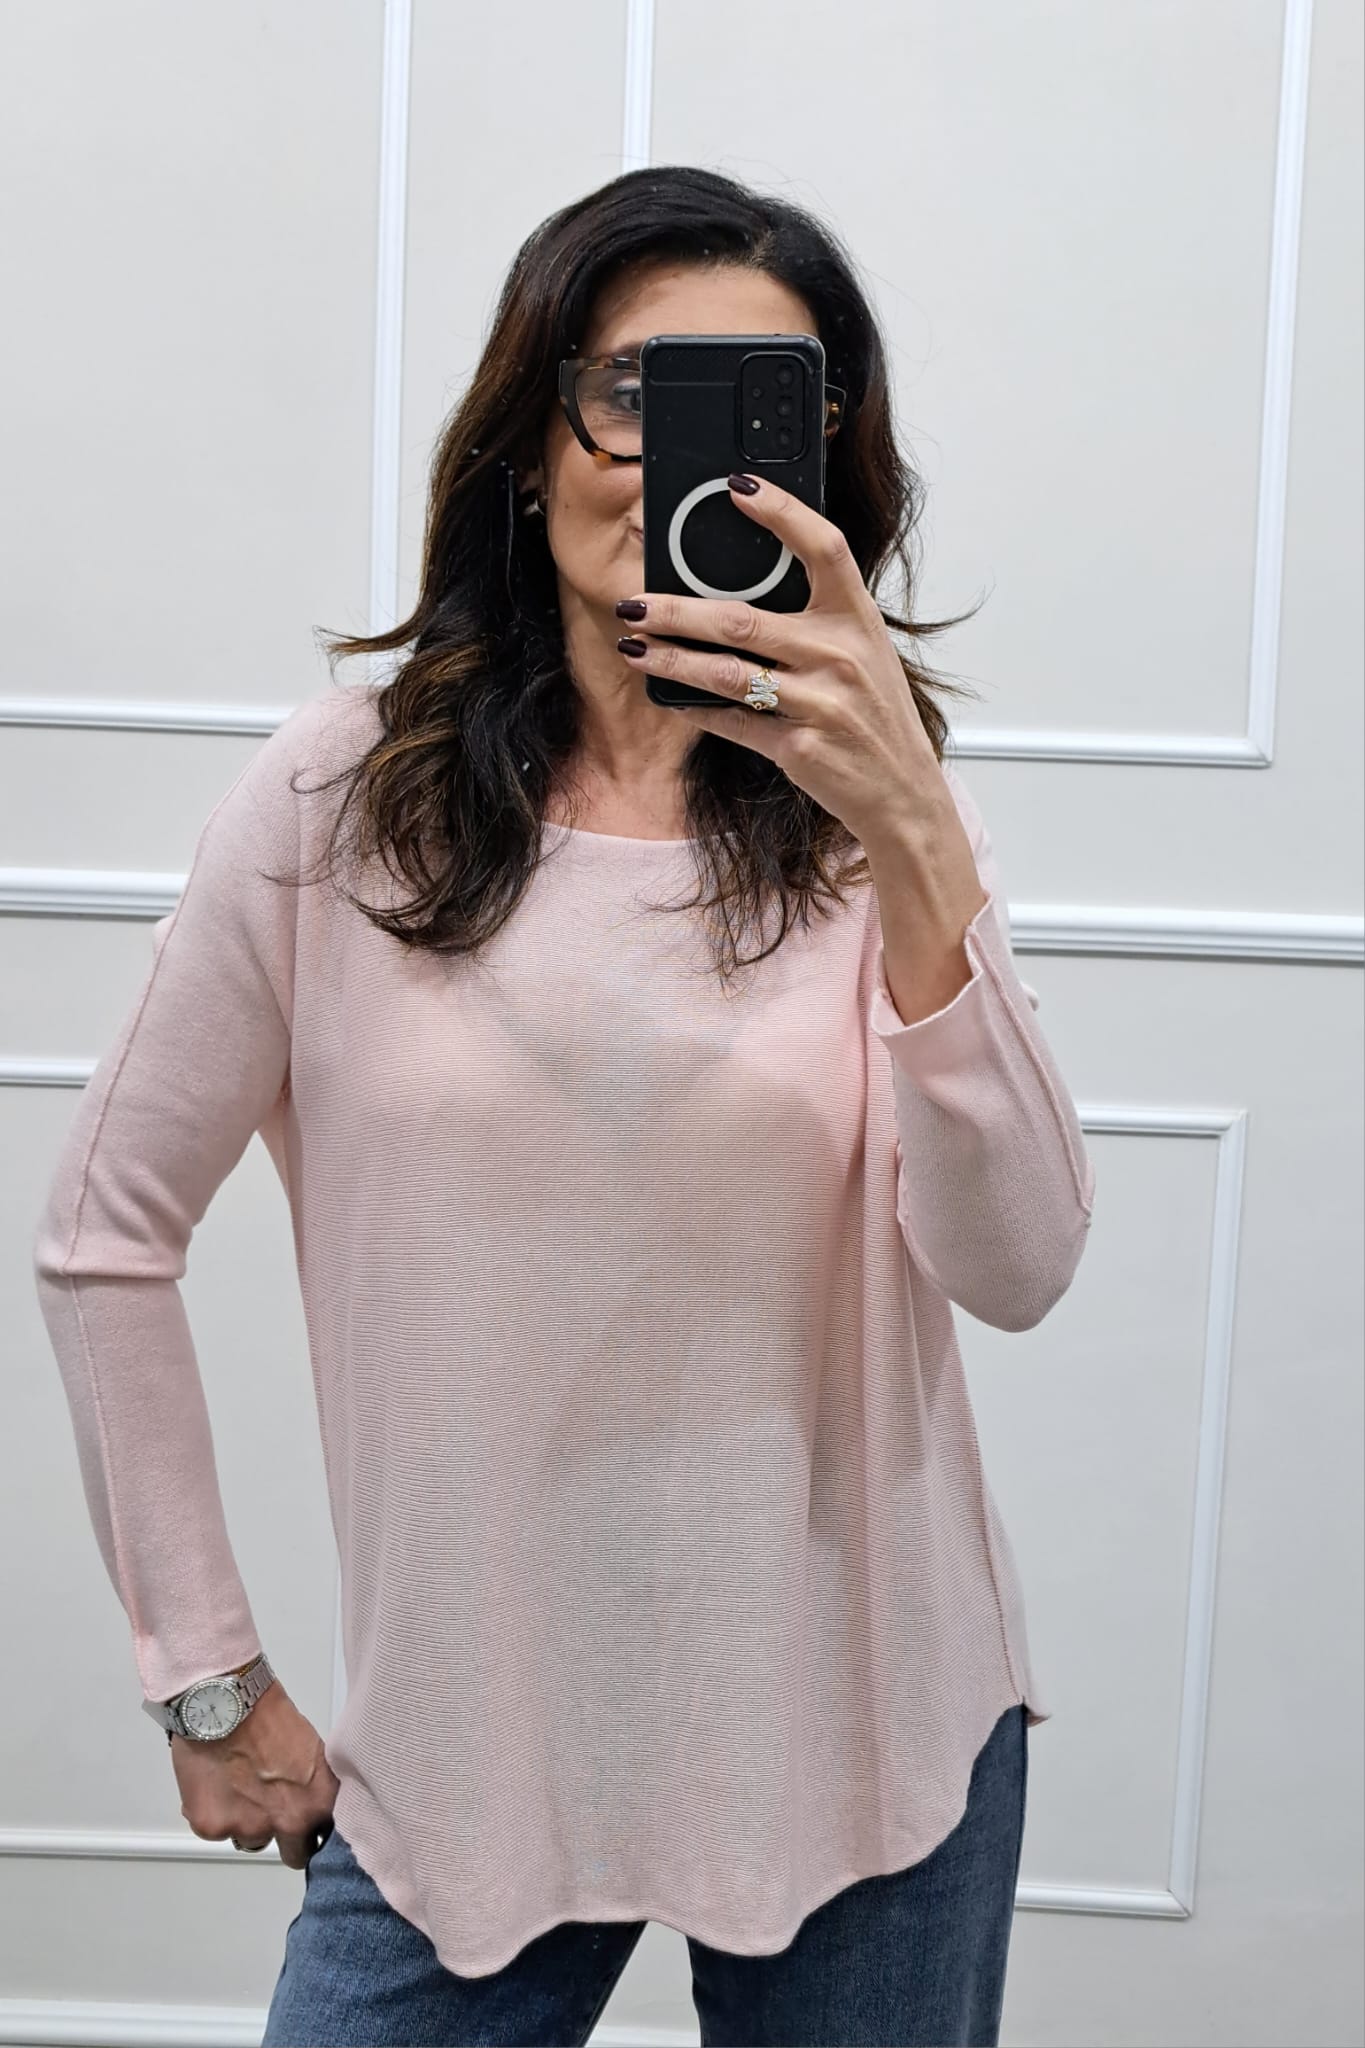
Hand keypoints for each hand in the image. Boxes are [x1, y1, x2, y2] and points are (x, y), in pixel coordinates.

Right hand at [172, 1677, 339, 1870]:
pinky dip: (215, 1812)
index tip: (311, 1830)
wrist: (225, 1701)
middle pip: (294, 1853)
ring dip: (247, 1821)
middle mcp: (288, 1822)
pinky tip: (216, 1781)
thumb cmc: (265, 1714)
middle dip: (286, 1836)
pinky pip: (217, 1830)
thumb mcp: (311, 1750)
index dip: (317, 1832)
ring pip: (251, 1839)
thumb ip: (313, 1785)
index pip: (328, 1840)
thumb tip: (311, 1798)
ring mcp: (248, 1828)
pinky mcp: (212, 1827)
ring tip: (240, 1783)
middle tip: (272, 1808)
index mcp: (319, 1802)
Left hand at [614, 473, 945, 844]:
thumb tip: (742, 592)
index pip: (823, 547)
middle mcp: (840, 655)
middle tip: (634, 603)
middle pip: (743, 619)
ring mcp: (820, 703)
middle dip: (676, 612)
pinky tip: (669, 696)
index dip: (782, 512)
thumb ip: (817, 620)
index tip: (737, 487)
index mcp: (858, 619)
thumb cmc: (876, 716)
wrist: (902, 790)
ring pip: (726, 674)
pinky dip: (695, 708)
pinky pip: (732, 722)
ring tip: (634, 647)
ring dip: (671, 660)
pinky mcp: (799, 747)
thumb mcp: (864, 653)